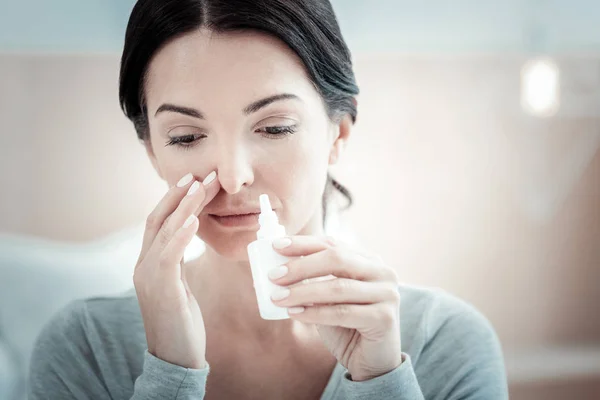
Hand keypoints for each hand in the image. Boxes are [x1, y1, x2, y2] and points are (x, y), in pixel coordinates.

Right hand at [133, 171, 219, 368]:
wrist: (175, 359)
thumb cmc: (182, 322)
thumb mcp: (179, 286)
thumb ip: (177, 261)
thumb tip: (188, 238)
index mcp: (149, 263)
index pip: (159, 221)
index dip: (175, 198)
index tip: (196, 180)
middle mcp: (143, 265)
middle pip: (159, 219)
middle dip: (181, 194)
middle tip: (203, 174)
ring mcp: (147, 277)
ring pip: (163, 232)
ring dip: (184, 206)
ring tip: (201, 186)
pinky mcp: (159, 289)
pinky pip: (169, 256)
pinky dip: (181, 235)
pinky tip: (194, 219)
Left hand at [269, 236, 402, 380]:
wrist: (373, 361)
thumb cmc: (347, 326)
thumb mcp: (328, 299)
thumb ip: (311, 282)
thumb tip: (276, 270)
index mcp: (368, 260)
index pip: (333, 244)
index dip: (303, 244)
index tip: (276, 246)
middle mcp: (382, 272)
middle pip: (337, 259)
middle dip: (301, 266)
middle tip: (274, 276)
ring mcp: (387, 294)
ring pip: (337, 287)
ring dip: (302, 292)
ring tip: (277, 297)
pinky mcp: (384, 318)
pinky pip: (342, 313)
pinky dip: (314, 313)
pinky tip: (294, 314)